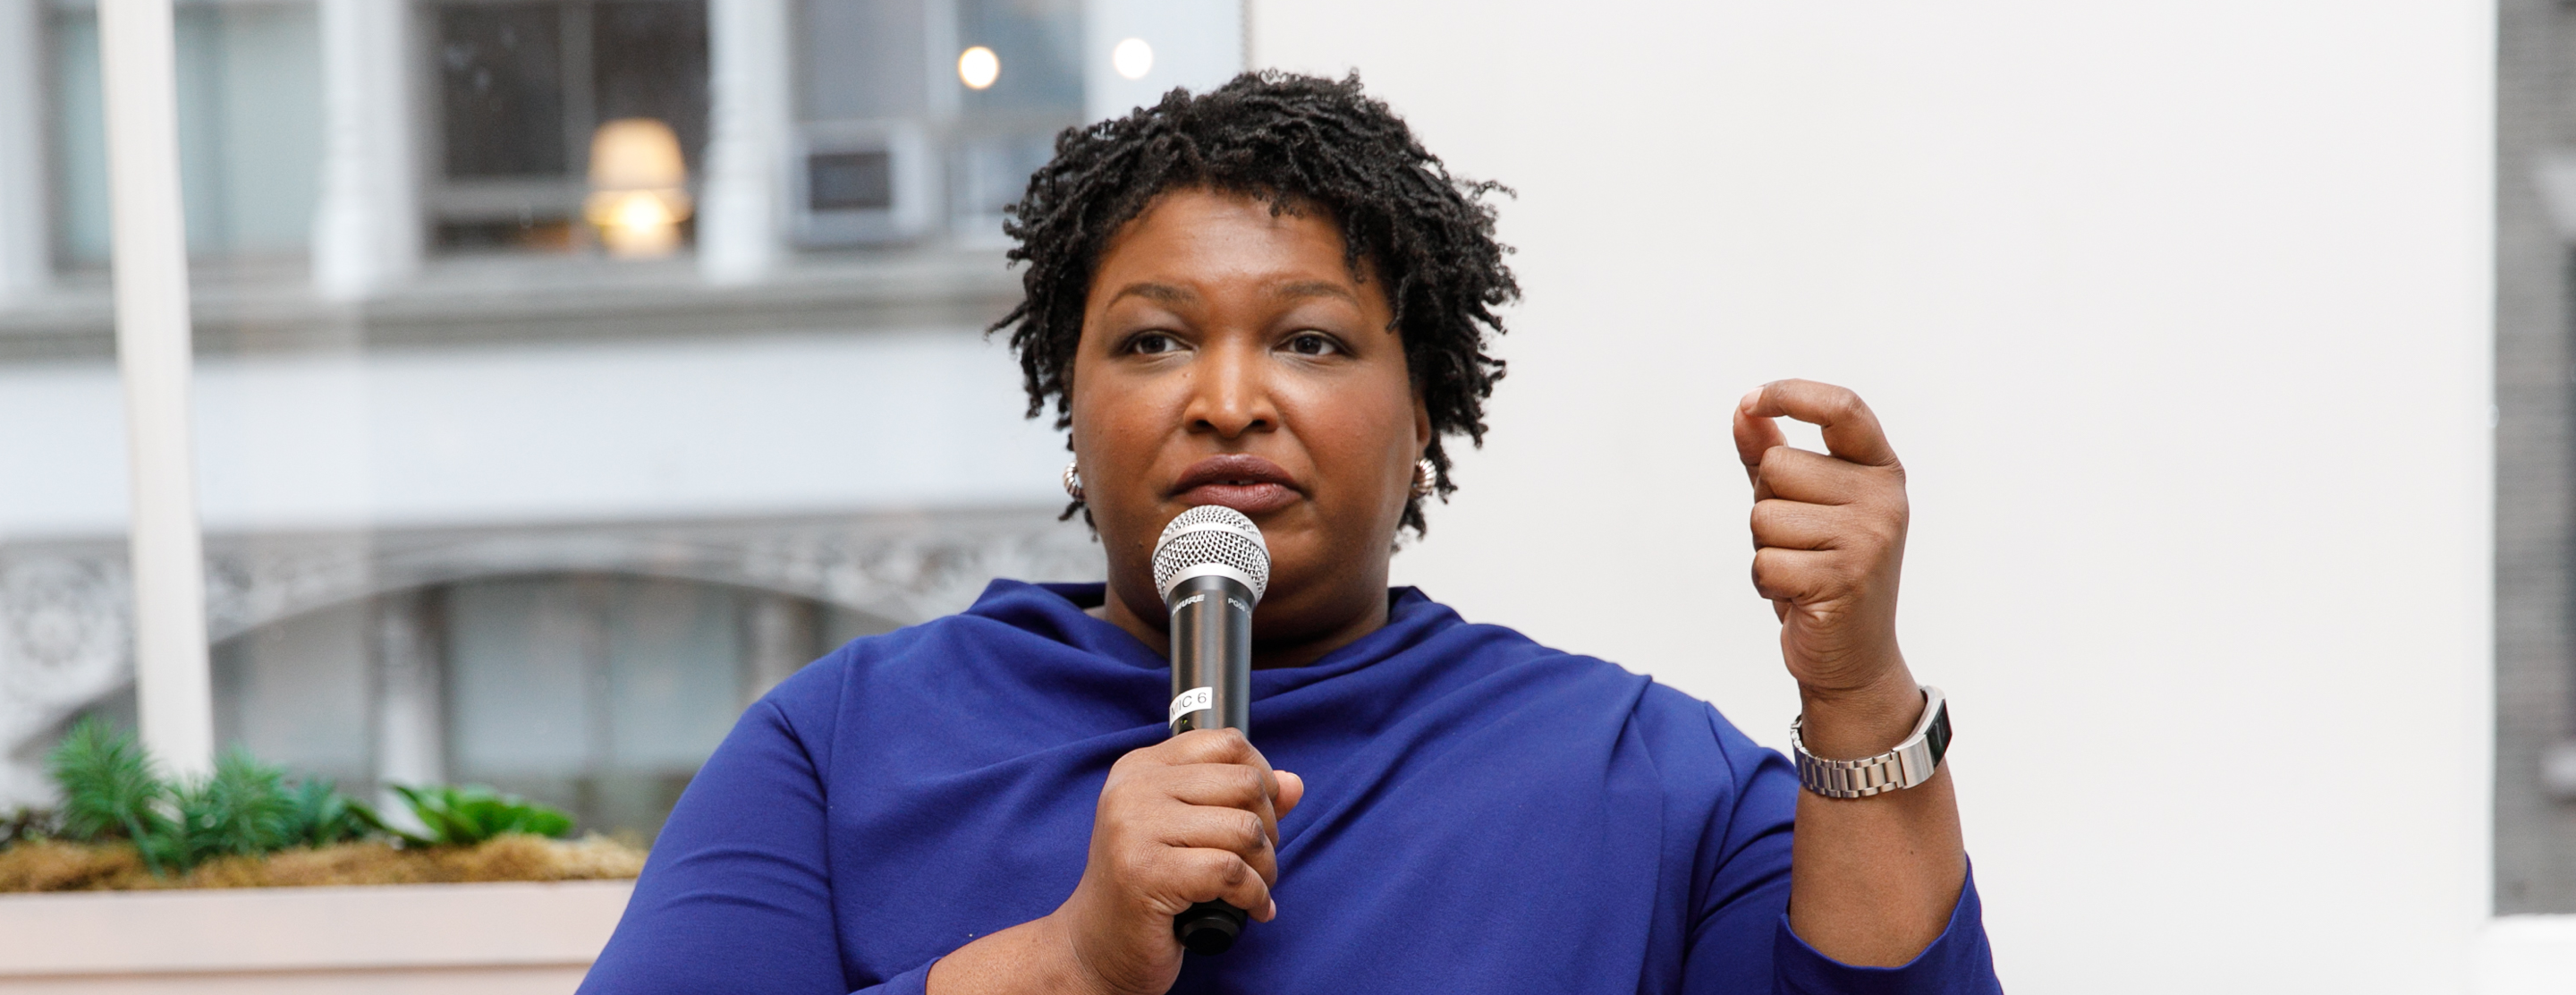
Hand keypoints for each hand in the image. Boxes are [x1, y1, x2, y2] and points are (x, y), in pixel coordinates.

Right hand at [1052, 729, 1304, 994]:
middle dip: (1270, 829)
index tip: (1262, 815)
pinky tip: (1252, 910)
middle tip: (1258, 861)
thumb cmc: (1147, 888)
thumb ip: (1238, 802)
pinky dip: (1255, 895)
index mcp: (1141, 767)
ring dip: (1266, 867)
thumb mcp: (1190, 833)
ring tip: (1254, 888)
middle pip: (1245, 783)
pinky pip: (1232, 871)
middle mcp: (1134, 788)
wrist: (1096, 946)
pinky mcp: (1145, 871)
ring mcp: (1135, 827)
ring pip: (1244, 828)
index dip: (1263, 778)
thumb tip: (1293, 784)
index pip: (1227, 743)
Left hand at [1732, 380, 1911, 704]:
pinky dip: (1766, 583)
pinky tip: (1798, 597)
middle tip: (1799, 544)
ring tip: (1802, 571)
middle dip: (1768, 505)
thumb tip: (1744, 411)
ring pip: (1764, 515)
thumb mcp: (1803, 505)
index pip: (1843, 408)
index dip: (1793, 394)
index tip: (1752, 400)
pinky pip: (1764, 561)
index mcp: (1880, 470)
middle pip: (1778, 466)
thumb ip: (1772, 455)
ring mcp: (1869, 539)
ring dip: (1766, 548)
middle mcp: (1883, 498)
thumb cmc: (1822, 571)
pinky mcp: (1844, 580)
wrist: (1853, 656)